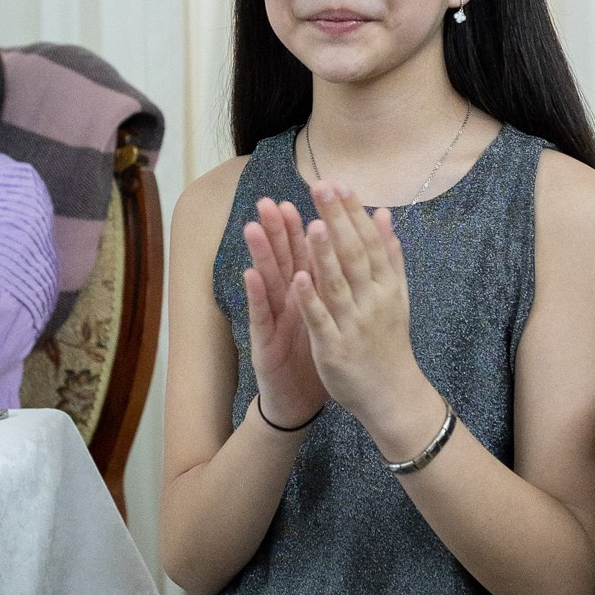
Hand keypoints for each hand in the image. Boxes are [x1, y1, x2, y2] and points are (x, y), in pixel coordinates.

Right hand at [242, 198, 327, 429]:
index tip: (307, 196)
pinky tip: (250, 275)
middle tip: (270, 201)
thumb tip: (345, 249)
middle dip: (277, 229)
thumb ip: (335, 279)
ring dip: (260, 253)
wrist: (301, 398)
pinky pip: (260, 316)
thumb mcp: (330, 313)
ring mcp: (273, 318)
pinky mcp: (263, 341)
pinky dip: (255, 295)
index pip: (306, 251)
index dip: (305, 224)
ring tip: (253, 226)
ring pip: (267, 280)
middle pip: (283, 258)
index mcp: (309, 291)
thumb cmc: (317, 352)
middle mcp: (287, 299)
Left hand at [292, 185, 429, 437]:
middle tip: (321, 187)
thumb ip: (389, 254)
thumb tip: (384, 213)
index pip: (369, 241)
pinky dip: (311, 299)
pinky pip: (321, 320)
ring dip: (324, 254)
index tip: (339, 183)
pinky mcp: (334, 348)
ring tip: (312, 224)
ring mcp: (353, 324)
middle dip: (337, 220)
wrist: (392, 394)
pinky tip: (298, 277)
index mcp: (386, 285)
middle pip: (354, 255)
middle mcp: (372, 300)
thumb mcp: (396, 295)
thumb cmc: (389, 340)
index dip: (353, 212)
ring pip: (338, 284)